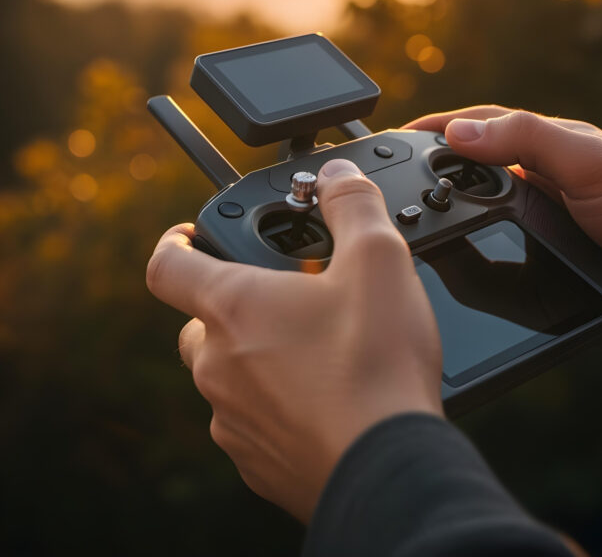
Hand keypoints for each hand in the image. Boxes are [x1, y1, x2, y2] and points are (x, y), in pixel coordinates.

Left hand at [146, 158, 442, 521]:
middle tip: (286, 297)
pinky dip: (277, 404)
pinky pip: (252, 421)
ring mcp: (232, 420)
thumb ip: (352, 203)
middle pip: (200, 323)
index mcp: (233, 308)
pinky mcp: (257, 462)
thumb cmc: (378, 364)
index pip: (166, 266)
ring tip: (318, 349)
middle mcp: (218, 366)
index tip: (187, 236)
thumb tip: (337, 175)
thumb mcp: (379, 258)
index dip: (173, 243)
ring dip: (258, 357)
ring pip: (228, 375)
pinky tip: (326, 397)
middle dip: (234, 305)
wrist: (392, 468)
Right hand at [406, 106, 601, 346]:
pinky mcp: (554, 270)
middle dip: (435, 179)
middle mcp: (544, 184)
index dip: (439, 130)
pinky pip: (504, 271)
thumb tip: (457, 133)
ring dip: (454, 229)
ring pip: (485, 225)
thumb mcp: (589, 162)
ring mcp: (548, 228)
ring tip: (414, 239)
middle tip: (392, 192)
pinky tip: (458, 280)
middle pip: (474, 177)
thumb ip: (526, 140)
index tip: (396, 139)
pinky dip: (478, 272)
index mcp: (550, 148)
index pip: (481, 129)